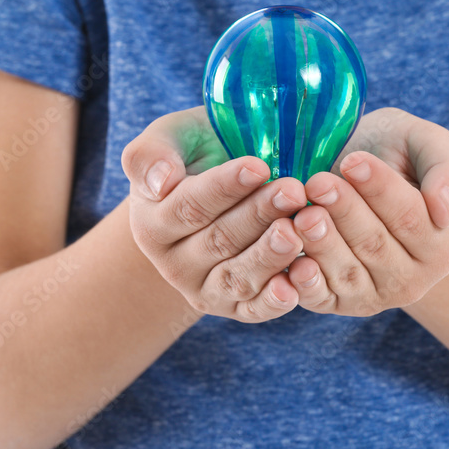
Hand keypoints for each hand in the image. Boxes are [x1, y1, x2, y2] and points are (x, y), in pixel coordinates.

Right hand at [121, 106, 308, 322]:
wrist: (223, 192)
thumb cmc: (199, 153)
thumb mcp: (171, 138)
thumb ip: (152, 153)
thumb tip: (160, 182)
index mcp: (152, 223)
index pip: (188, 206)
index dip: (224, 187)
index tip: (259, 166)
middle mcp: (173, 264)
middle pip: (218, 241)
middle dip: (258, 215)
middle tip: (294, 191)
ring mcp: (204, 290)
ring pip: (237, 277)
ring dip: (269, 256)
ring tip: (297, 231)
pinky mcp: (235, 308)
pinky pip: (253, 310)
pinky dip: (273, 302)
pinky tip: (295, 286)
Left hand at [285, 107, 448, 315]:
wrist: (357, 176)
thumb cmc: (397, 155)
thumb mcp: (429, 146)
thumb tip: (445, 210)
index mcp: (442, 243)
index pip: (410, 217)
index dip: (380, 189)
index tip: (352, 160)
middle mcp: (412, 278)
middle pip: (375, 245)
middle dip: (345, 213)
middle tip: (317, 183)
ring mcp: (374, 294)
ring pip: (347, 272)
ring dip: (322, 245)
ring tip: (302, 215)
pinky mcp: (337, 302)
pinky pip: (322, 298)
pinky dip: (306, 285)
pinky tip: (292, 264)